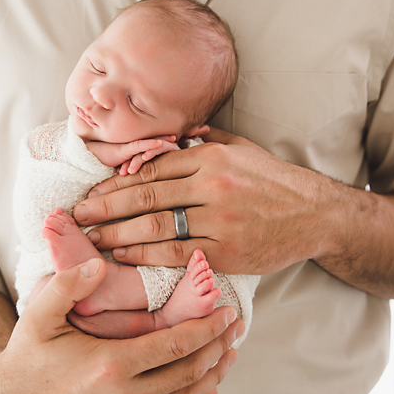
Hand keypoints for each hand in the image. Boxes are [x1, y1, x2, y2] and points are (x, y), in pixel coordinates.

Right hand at [0, 258, 243, 393]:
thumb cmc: (26, 351)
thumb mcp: (39, 312)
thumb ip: (69, 285)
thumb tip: (99, 263)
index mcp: (110, 365)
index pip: (175, 346)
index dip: (207, 329)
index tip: (226, 312)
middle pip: (190, 373)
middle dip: (219, 347)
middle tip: (235, 326)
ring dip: (215, 375)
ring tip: (229, 352)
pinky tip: (207, 385)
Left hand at [72, 128, 333, 274]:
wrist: (315, 214)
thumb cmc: (273, 180)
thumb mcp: (240, 147)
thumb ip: (203, 139)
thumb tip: (165, 137)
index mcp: (211, 156)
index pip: (152, 166)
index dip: (116, 180)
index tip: (92, 189)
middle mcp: (213, 184)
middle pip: (146, 194)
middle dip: (105, 205)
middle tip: (77, 215)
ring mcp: (220, 219)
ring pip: (156, 225)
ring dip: (117, 233)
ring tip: (92, 238)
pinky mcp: (228, 250)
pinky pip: (176, 252)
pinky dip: (146, 255)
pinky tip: (124, 255)